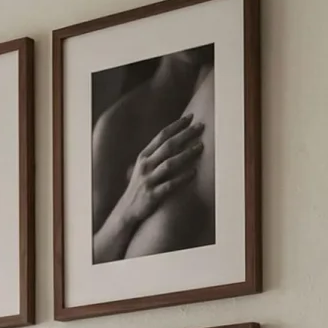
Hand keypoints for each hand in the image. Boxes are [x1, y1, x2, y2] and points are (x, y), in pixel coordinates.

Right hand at [93, 115, 203, 262]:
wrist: (127, 210)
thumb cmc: (140, 186)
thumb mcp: (143, 168)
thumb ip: (155, 154)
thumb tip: (175, 139)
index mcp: (143, 157)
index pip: (161, 136)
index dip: (176, 125)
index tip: (190, 117)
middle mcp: (145, 166)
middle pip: (168, 146)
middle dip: (185, 135)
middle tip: (200, 127)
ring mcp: (148, 181)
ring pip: (170, 164)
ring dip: (186, 154)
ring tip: (200, 147)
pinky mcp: (153, 195)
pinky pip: (170, 185)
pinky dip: (183, 178)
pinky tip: (194, 173)